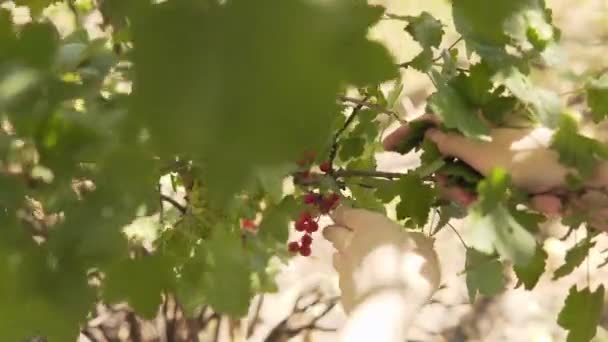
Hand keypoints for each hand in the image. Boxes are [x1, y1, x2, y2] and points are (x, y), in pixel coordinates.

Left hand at [323, 206, 439, 340]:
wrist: (386, 306)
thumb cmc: (409, 270)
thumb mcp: (424, 252)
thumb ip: (418, 243)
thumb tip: (416, 239)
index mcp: (369, 226)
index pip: (348, 213)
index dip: (345, 213)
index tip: (343, 214)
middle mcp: (350, 243)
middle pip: (334, 232)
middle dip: (335, 230)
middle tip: (339, 231)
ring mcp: (343, 267)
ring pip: (337, 255)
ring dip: (342, 254)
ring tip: (351, 257)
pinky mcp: (342, 289)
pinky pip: (343, 278)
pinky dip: (350, 277)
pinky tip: (360, 282)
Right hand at [384, 115, 607, 214]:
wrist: (577, 177)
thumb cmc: (527, 158)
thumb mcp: (482, 151)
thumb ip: (450, 142)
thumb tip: (428, 132)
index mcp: (473, 124)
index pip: (433, 120)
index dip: (408, 132)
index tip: (386, 147)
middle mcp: (481, 139)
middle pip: (446, 158)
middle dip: (449, 180)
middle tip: (460, 195)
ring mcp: (494, 158)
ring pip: (465, 180)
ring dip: (474, 195)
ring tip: (490, 202)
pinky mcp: (506, 177)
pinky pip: (487, 191)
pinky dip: (498, 199)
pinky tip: (523, 200)